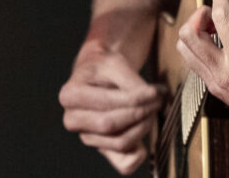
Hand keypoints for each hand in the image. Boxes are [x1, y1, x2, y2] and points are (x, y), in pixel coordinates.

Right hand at [59, 43, 164, 174]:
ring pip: (120, 143)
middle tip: (158, 100)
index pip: (108, 103)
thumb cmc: (106, 69)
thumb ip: (132, 82)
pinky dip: (139, 153)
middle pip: (111, 125)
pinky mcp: (102, 149)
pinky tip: (145, 131)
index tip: (158, 91)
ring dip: (143, 127)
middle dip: (140, 112)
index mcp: (70, 95)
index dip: (137, 98)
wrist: (99, 75)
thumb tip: (152, 97)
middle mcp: (72, 120)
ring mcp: (86, 137)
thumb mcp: (116, 64)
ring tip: (153, 109)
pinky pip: (124, 164)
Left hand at [176, 0, 228, 146]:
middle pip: (189, 33)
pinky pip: (194, 61)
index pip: (221, 18)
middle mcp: (223, 74)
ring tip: (217, 23)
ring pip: (185, 48)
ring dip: (196, 28)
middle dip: (201, 12)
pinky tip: (218, 39)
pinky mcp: (214, 88)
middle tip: (219, 7)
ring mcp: (215, 83)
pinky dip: (199, 44)